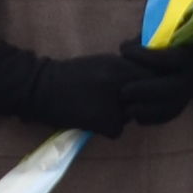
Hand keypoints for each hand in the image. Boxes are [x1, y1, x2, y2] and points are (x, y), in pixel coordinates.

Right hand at [0, 43, 192, 135]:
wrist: (40, 87)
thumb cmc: (70, 74)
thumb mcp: (103, 62)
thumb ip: (127, 67)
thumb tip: (152, 73)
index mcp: (120, 65)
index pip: (153, 77)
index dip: (150, 84)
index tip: (139, 88)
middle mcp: (121, 82)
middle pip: (146, 97)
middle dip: (139, 101)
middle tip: (118, 102)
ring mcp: (115, 103)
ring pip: (132, 115)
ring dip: (121, 115)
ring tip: (97, 108)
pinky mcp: (105, 122)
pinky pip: (116, 129)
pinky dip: (105, 128)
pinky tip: (89, 120)